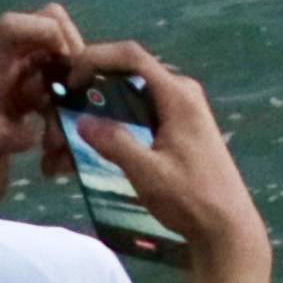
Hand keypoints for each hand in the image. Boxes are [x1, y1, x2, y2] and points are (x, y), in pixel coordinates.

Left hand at [0, 6, 76, 218]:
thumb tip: (29, 131)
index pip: (11, 28)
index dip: (44, 30)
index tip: (69, 61)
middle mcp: (3, 71)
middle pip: (44, 29)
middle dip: (71, 55)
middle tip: (80, 92)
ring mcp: (18, 83)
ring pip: (58, 59)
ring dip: (72, 88)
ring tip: (65, 128)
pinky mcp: (30, 99)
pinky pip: (59, 86)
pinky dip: (68, 106)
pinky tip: (61, 140)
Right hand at [64, 52, 267, 269]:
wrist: (227, 226)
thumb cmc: (192, 198)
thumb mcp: (148, 172)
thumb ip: (116, 143)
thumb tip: (82, 121)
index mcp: (178, 95)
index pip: (131, 56)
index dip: (94, 58)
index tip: (68, 81)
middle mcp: (179, 94)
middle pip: (123, 78)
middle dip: (86, 99)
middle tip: (56, 130)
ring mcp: (178, 111)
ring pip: (124, 102)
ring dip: (92, 120)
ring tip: (60, 153)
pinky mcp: (174, 130)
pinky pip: (134, 119)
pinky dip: (108, 132)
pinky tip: (81, 158)